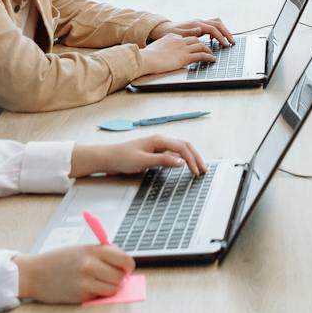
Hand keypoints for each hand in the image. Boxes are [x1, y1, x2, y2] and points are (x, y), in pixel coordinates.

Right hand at [14, 243, 134, 303]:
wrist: (34, 273)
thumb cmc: (59, 260)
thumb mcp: (82, 249)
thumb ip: (103, 254)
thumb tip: (124, 265)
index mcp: (94, 250)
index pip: (125, 260)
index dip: (128, 266)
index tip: (125, 269)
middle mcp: (91, 265)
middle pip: (120, 277)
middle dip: (118, 278)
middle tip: (110, 276)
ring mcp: (86, 282)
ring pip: (113, 289)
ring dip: (109, 288)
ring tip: (98, 282)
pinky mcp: (80, 296)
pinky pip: (99, 297)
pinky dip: (97, 294)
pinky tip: (85, 288)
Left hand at [71, 134, 205, 178]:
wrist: (108, 158)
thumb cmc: (122, 158)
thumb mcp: (143, 161)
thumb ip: (163, 161)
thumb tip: (181, 162)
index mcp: (159, 140)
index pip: (182, 148)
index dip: (192, 160)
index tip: (196, 172)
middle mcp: (160, 140)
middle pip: (185, 146)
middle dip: (196, 157)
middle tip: (203, 170)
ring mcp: (158, 146)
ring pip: (180, 149)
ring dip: (190, 157)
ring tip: (198, 168)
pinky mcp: (154, 152)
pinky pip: (173, 153)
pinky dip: (182, 159)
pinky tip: (184, 166)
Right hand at [138, 32, 217, 76]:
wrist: (146, 59)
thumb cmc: (147, 56)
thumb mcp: (157, 47)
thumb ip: (164, 47)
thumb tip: (164, 52)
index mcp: (172, 37)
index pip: (186, 37)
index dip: (192, 41)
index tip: (195, 45)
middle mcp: (179, 40)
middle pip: (195, 38)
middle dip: (202, 42)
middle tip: (207, 47)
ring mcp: (183, 48)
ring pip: (201, 45)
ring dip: (208, 49)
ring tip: (211, 54)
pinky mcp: (185, 57)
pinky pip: (201, 55)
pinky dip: (208, 57)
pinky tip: (212, 59)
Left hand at [151, 17, 233, 46]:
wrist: (162, 29)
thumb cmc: (169, 33)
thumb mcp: (177, 35)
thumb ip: (189, 32)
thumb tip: (200, 29)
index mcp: (195, 24)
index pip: (213, 29)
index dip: (221, 37)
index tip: (225, 45)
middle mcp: (199, 21)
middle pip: (218, 23)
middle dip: (226, 33)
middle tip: (232, 42)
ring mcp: (199, 22)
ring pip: (216, 22)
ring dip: (223, 30)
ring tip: (227, 40)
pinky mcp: (198, 25)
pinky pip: (212, 25)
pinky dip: (217, 31)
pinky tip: (214, 39)